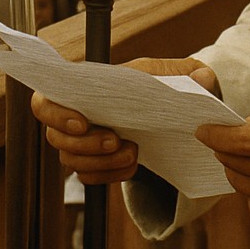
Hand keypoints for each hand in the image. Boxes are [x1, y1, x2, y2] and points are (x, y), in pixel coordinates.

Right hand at [33, 57, 215, 184]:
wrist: (180, 110)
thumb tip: (200, 78)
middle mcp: (80, 111)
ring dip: (98, 162)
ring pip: (69, 159)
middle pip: (54, 136)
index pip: (48, 97)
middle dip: (84, 145)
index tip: (83, 124)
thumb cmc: (176, 84)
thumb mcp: (187, 75)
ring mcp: (85, 138)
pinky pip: (87, 175)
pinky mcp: (95, 159)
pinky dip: (107, 175)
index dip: (57, 112)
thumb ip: (191, 74)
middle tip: (116, 141)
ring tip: (132, 154)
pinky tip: (132, 166)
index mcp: (91, 84)